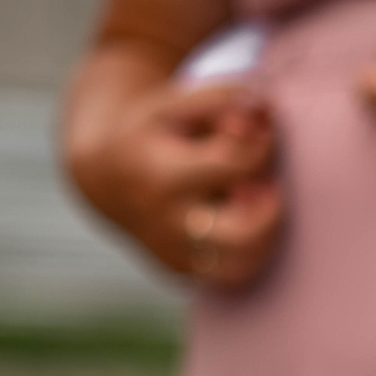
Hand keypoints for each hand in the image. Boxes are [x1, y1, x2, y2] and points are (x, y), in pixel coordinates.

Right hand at [71, 78, 282, 289]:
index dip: (263, 143)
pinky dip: (251, 251)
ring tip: (255, 203)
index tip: (263, 131)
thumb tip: (263, 112)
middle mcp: (162, 221)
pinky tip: (245, 221)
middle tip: (264, 183)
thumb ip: (222, 99)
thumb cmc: (154, 132)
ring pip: (242, 264)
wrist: (106, 175)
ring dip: (266, 233)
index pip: (236, 164)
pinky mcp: (178, 270)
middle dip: (270, 206)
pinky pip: (231, 275)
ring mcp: (170, 252)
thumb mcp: (176, 103)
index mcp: (158, 173)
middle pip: (244, 232)